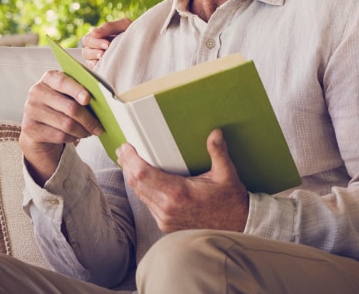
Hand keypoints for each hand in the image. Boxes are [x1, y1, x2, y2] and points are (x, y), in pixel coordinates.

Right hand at [20, 70, 103, 184]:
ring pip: (66, 124)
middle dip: (89, 120)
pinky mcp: (29, 128)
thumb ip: (82, 89)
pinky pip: (59, 135)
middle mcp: (36, 92)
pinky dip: (72, 137)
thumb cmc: (61, 104)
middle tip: (100, 127)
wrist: (39, 124)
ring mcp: (31, 110)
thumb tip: (104, 98)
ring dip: (83, 130)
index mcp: (49, 78)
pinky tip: (77, 136)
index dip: (77, 90)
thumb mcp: (69, 93)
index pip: (63, 81)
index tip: (88, 99)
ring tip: (90, 132)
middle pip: (70, 107)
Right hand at [81, 18, 131, 68]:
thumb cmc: (131, 32)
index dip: (95, 42)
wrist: (143, 43)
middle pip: (85, 50)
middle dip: (95, 50)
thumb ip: (109, 27)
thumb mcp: (123, 25)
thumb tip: (94, 32)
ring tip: (104, 56)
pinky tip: (103, 65)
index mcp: (97, 37)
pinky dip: (97, 67)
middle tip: (107, 49)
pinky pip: (94, 69)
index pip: (87, 40)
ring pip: (88, 60)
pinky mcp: (101, 67)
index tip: (107, 44)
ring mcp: (97, 58)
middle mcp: (94, 48)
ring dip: (94, 58)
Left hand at [117, 129, 248, 232]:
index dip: (131, 160)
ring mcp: (165, 218)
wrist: (236, 225)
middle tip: (122, 151)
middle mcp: (167, 208)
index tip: (126, 147)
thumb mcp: (227, 174)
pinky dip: (142, 190)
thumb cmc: (231, 199)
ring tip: (128, 162)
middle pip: (136, 184)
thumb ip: (218, 152)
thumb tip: (215, 133)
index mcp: (179, 193)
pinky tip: (142, 181)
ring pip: (140, 195)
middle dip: (127, 165)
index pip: (144, 175)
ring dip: (132, 178)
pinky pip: (148, 204)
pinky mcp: (166, 225)